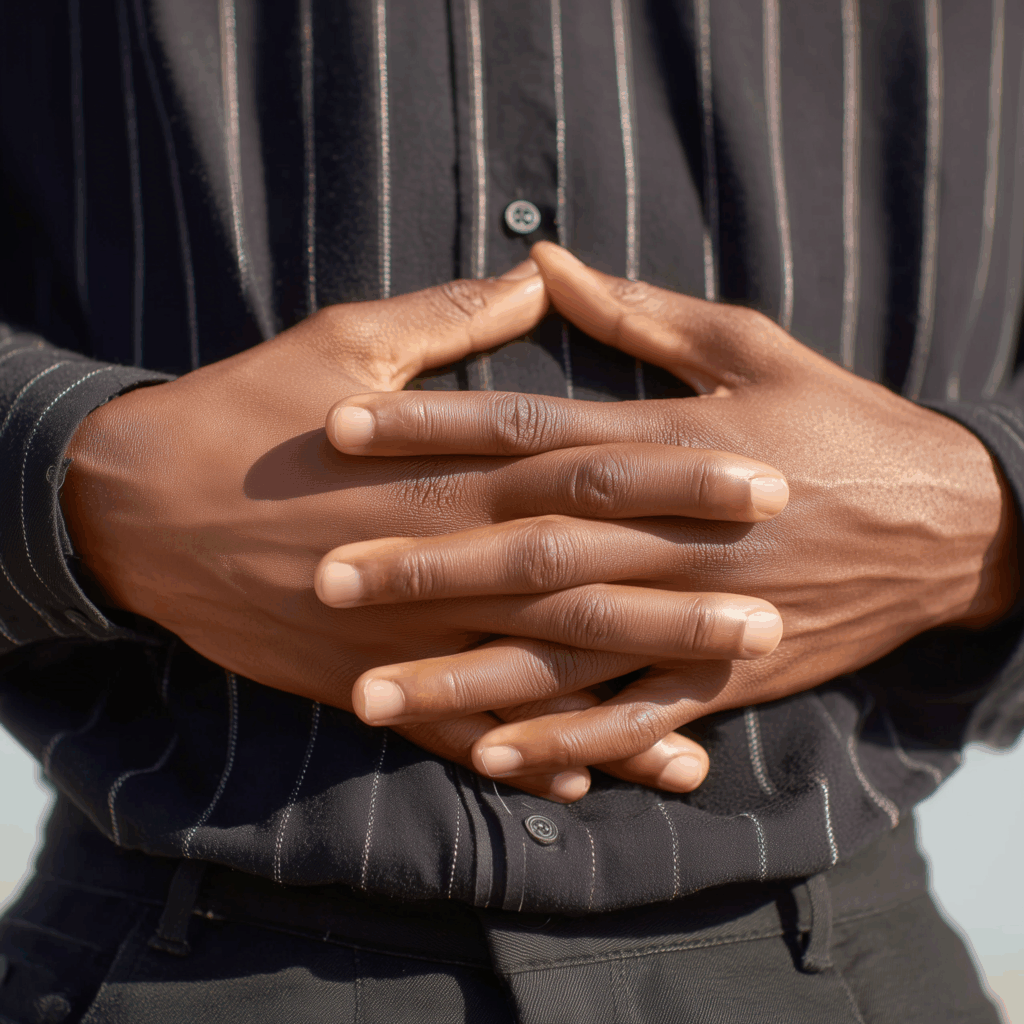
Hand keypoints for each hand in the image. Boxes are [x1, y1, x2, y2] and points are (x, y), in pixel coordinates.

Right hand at [60, 266, 786, 799]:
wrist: (143, 508)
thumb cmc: (248, 412)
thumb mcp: (346, 340)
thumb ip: (454, 317)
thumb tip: (539, 272)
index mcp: (451, 469)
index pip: (590, 471)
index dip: (681, 476)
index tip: (764, 478)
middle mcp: (444, 558)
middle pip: (584, 581)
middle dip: (681, 598)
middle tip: (774, 609)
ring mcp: (409, 633)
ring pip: (536, 674)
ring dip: (622, 699)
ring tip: (711, 728)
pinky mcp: (368, 681)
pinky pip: (460, 732)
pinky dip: (523, 757)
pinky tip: (590, 782)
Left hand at [319, 242, 1017, 781]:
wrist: (945, 521)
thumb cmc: (838, 421)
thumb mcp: (747, 345)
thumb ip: (636, 311)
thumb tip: (543, 257)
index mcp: (664, 444)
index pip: (526, 432)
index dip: (430, 427)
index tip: (342, 429)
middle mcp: (668, 533)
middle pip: (525, 549)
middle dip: (421, 566)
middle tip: (326, 578)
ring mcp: (695, 612)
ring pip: (564, 652)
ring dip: (466, 677)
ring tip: (372, 696)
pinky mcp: (725, 672)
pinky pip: (636, 717)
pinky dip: (568, 741)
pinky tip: (493, 759)